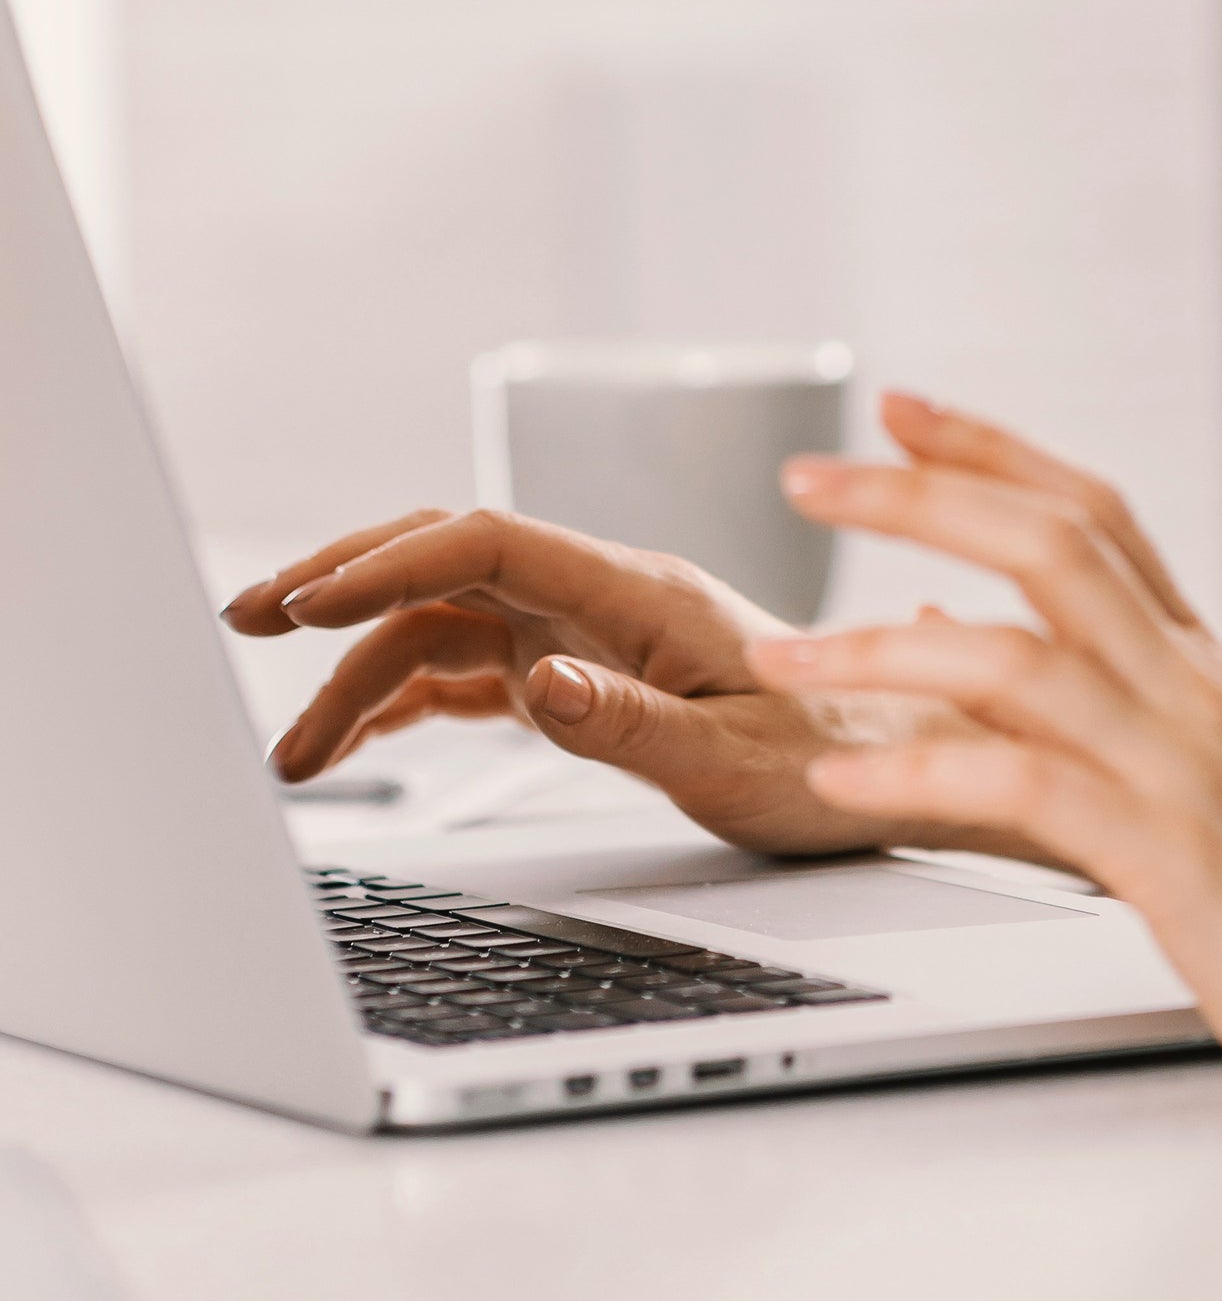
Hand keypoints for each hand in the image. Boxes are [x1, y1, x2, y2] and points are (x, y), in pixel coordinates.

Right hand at [222, 506, 975, 854]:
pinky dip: (406, 698)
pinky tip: (357, 739)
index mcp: (642, 590)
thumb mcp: (737, 758)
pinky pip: (474, 668)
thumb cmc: (834, 757)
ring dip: (362, 669)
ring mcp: (588, 629)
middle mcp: (605, 594)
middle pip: (449, 558)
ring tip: (292, 751)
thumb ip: (632, 722)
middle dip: (344, 579)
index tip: (307, 604)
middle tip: (247, 616)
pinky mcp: (585, 671)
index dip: (390, 562)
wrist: (895, 756)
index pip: (491, 542)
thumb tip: (534, 682)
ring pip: (448, 622)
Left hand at [748, 394, 1221, 1100]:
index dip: (990, 447)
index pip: (1089, 508)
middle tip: (807, 479)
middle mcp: (1182, 685)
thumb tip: (936, 609)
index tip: (895, 407)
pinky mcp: (1166, 855)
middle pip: (1048, 544)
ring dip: (883, 647)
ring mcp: (1177, 763)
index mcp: (1187, 653)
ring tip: (787, 655)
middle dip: (918, 497)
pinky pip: (1025, 789)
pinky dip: (925, 771)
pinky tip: (847, 775)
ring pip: (1017, 660)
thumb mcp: (1180, 752)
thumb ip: (1069, 676)